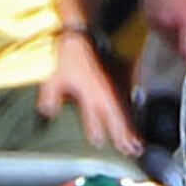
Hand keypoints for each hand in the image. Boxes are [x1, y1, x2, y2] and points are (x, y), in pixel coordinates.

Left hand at [40, 28, 134, 151]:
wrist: (78, 34)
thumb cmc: (67, 55)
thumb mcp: (53, 77)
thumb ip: (51, 97)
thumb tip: (48, 113)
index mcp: (92, 94)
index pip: (96, 120)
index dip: (97, 133)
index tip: (98, 143)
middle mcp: (105, 93)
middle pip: (118, 120)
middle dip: (124, 137)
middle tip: (132, 152)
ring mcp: (113, 87)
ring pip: (124, 113)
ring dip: (130, 130)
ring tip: (137, 145)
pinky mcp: (116, 80)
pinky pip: (125, 103)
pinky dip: (129, 116)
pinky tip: (131, 122)